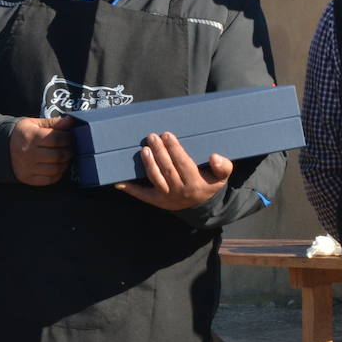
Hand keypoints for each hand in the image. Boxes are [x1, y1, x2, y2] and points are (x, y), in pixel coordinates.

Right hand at [9, 115, 75, 184]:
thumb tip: (71, 120)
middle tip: (71, 147)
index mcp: (31, 137)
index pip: (57, 139)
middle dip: (69, 151)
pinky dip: (58, 174)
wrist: (3, 149)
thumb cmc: (23, 134)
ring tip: (65, 156)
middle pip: (58, 155)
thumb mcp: (35, 124)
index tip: (70, 137)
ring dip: (65, 162)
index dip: (68, 138)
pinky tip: (58, 166)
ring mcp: (28, 167)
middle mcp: (29, 153)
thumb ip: (53, 123)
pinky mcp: (29, 178)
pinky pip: (50, 179)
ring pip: (56, 168)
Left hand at [114, 131, 232, 210]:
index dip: (174, 149)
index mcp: (195, 184)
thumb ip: (223, 166)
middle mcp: (180, 191)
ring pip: (155, 179)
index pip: (183, 164)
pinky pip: (142, 195)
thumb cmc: (209, 184)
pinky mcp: (156, 201)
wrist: (202, 207)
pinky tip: (118, 181)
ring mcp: (167, 197)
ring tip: (144, 149)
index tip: (168, 135)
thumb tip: (214, 156)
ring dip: (148, 164)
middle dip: (160, 151)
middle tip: (153, 136)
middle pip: (167, 169)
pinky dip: (130, 188)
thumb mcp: (221, 177)